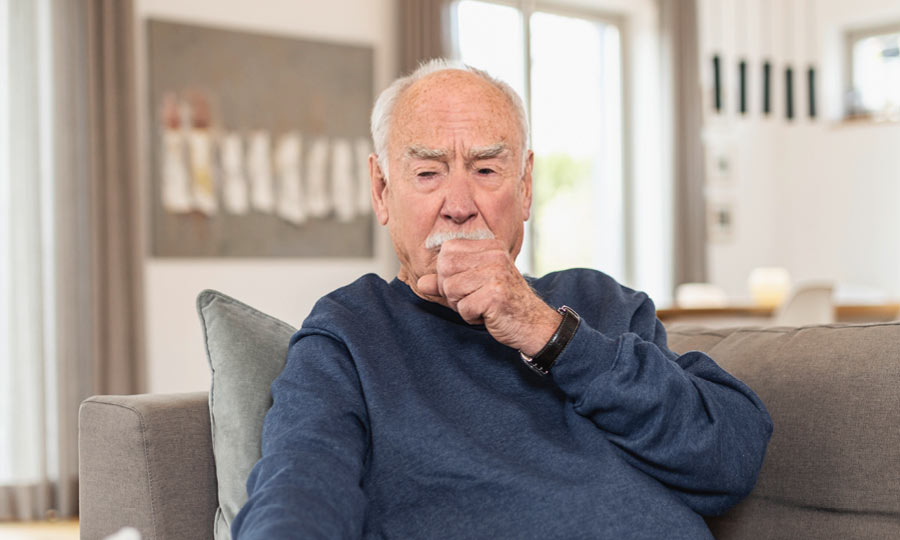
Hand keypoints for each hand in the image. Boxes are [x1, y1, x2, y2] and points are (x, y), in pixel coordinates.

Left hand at [416, 238, 560, 354]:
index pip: (448, 250)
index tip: (464, 285)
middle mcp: (494, 255)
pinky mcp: (496, 295)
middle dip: (451, 290)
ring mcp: (496, 274)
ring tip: (480, 306)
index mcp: (489, 246)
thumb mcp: (473, 287)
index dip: (447, 272)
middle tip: (471, 298)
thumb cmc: (502, 303)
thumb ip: (445, 282)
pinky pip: (463, 308)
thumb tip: (420, 283)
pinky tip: (487, 315)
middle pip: (445, 268)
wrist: (533, 324)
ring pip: (451, 289)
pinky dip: (471, 317)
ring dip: (461, 305)